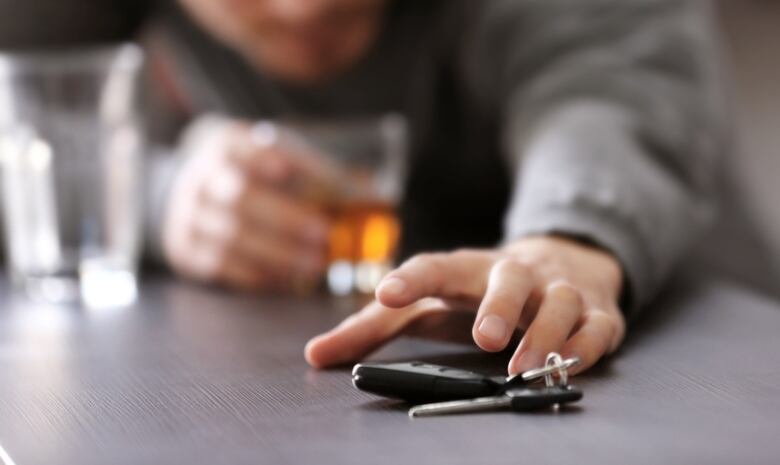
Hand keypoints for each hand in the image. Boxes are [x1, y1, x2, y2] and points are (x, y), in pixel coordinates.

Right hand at [163, 120, 333, 291]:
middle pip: (239, 198)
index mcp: (224, 147)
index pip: (238, 150)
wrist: (192, 190)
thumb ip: (310, 171)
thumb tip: (364, 191)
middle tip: (323, 234)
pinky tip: (286, 278)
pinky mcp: (186, 250)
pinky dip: (255, 274)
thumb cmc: (252, 174)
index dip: (259, 158)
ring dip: (278, 253)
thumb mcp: (273, 157)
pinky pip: (221, 266)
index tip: (286, 169)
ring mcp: (188, 216)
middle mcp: (200, 180)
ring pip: (231, 238)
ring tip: (315, 263)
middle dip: (285, 219)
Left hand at [305, 236, 625, 374]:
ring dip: (545, 333)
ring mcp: (559, 289)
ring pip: (559, 301)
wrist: (566, 259)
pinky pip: (598, 326)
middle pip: (508, 278)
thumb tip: (315, 354)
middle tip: (484, 337)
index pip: (437, 267)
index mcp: (468, 270)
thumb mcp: (430, 304)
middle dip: (498, 305)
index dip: (412, 279)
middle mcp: (515, 274)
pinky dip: (587, 344)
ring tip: (524, 366)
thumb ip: (374, 329)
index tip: (388, 294)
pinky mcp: (596, 311)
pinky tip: (571, 363)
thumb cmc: (482, 290)